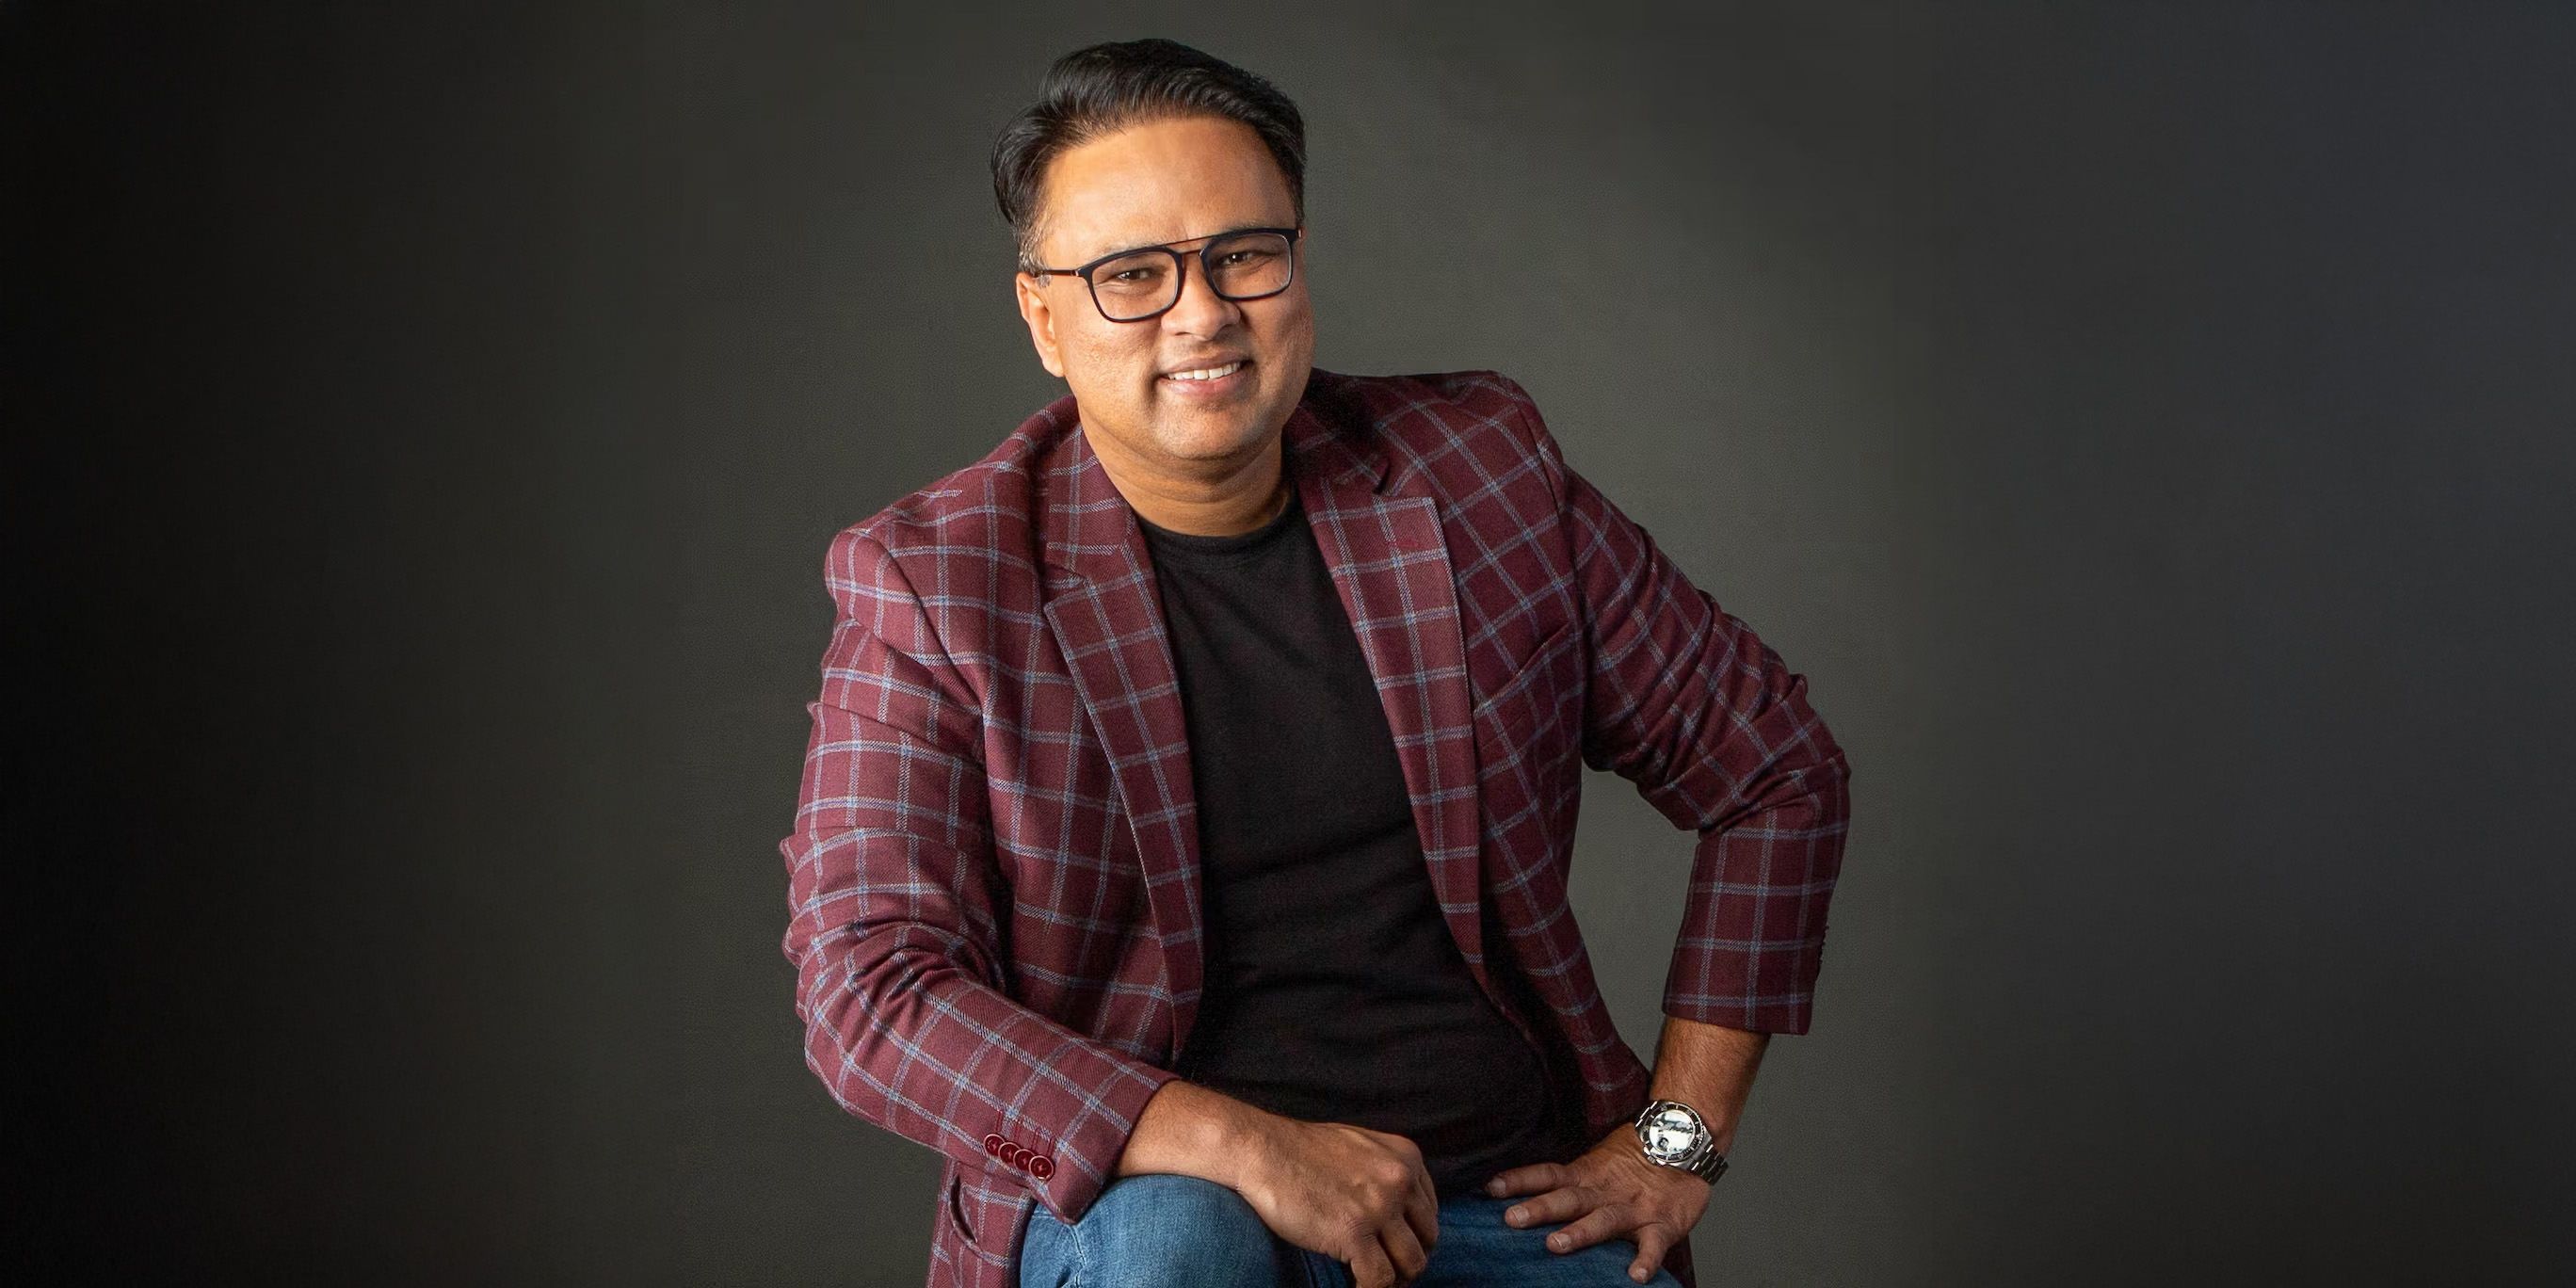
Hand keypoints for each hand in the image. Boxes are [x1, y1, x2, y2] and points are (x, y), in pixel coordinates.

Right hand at [1235, 1117, 1439, 1287]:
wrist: (1263, 1150)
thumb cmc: (1303, 1150)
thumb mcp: (1362, 1147)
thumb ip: (1387, 1172)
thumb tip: (1400, 1212)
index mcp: (1406, 1157)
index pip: (1430, 1213)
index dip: (1414, 1237)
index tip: (1393, 1248)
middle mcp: (1400, 1180)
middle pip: (1427, 1240)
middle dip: (1407, 1260)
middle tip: (1385, 1269)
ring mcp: (1379, 1206)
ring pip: (1411, 1264)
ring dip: (1394, 1279)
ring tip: (1370, 1280)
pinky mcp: (1353, 1232)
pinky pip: (1379, 1279)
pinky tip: (1354, 1286)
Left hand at [1484, 1126, 1711, 1283]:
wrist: (1685, 1140)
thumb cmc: (1638, 1156)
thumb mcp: (1597, 1162)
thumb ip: (1569, 1181)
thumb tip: (1524, 1194)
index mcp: (1586, 1175)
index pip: (1547, 1175)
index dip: (1520, 1181)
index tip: (1490, 1188)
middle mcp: (1604, 1192)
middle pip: (1568, 1199)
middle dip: (1539, 1209)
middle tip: (1511, 1218)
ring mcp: (1633, 1208)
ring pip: (1603, 1221)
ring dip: (1579, 1233)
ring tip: (1555, 1245)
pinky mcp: (1662, 1224)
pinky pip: (1653, 1245)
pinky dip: (1645, 1260)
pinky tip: (1634, 1275)